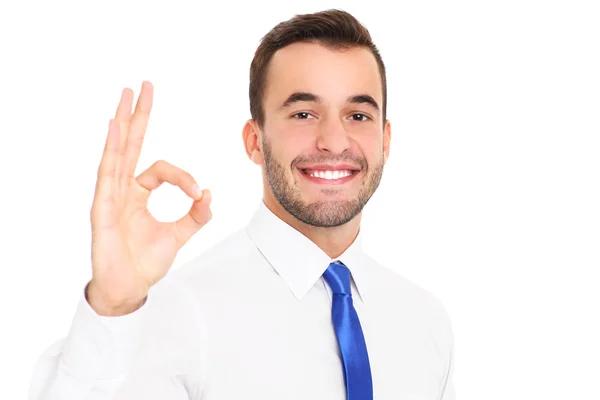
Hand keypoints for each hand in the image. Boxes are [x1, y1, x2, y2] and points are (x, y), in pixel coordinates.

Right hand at [87, 81, 211, 314]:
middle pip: (131, 144)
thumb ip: (197, 215)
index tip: (198, 194)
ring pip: (117, 151)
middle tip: (144, 86)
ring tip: (127, 95)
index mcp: (138, 193)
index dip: (183, 178)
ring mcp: (109, 195)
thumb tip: (210, 194)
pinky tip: (115, 126)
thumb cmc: (146, 261)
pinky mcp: (102, 206)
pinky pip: (107, 172)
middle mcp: (122, 188)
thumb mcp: (180, 234)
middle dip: (138, 115)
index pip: (161, 170)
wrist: (130, 287)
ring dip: (123, 122)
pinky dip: (111, 148)